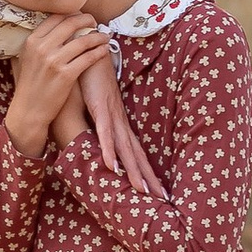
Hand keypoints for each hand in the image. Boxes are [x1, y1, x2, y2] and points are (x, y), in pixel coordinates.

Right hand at [5, 17, 111, 158]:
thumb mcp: (26, 58)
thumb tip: (52, 26)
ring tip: (104, 37)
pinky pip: (88, 58)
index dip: (71, 14)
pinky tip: (104, 51)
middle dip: (87, 20)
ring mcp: (54, 61)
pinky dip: (99, 52)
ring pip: (83, 41)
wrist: (29, 110)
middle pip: (71, 24)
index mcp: (32, 41)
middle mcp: (42, 48)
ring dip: (98, 37)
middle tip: (95, 22)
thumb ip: (38, 42)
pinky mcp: (66, 75)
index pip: (55, 18)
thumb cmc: (30, 84)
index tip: (80, 16)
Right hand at [80, 49, 163, 195]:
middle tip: (160, 199)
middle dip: (147, 177)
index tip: (155, 192)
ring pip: (124, 148)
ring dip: (131, 169)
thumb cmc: (93, 77)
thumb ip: (100, 122)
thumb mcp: (98, 106)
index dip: (146, 172)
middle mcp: (120, 122)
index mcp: (120, 123)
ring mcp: (111, 115)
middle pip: (136, 155)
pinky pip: (103, 132)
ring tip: (140, 190)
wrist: (90, 51)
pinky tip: (110, 165)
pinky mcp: (100, 107)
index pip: (136, 152)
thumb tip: (99, 138)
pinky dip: (107, 149)